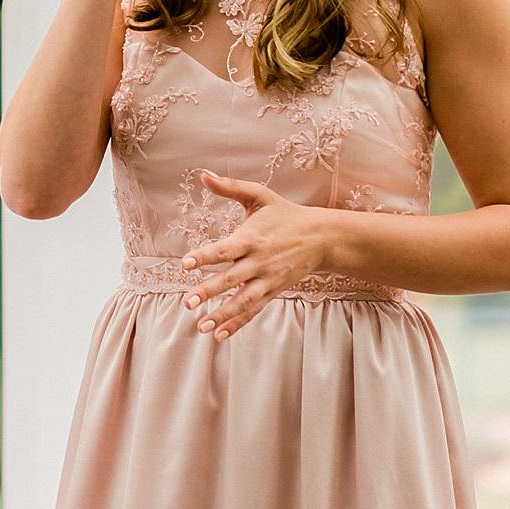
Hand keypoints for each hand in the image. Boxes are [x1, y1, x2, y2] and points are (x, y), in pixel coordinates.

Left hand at [180, 170, 331, 340]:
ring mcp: (267, 280)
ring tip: (202, 326)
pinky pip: (253, 310)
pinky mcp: (273, 292)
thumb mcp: (260, 196)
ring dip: (223, 315)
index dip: (205, 256)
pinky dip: (237, 323)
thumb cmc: (285, 215)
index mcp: (252, 239)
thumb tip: (202, 174)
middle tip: (188, 303)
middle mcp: (259, 262)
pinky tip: (219, 334)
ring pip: (243, 301)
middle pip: (231, 279)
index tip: (186, 263)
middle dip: (209, 292)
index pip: (225, 249)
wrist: (323, 238)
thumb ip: (230, 187)